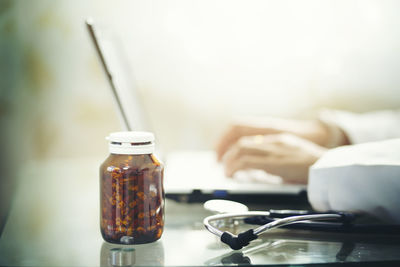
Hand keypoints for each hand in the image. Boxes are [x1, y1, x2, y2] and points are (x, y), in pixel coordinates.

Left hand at [216, 117, 346, 160]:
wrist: (329, 167)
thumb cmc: (313, 166)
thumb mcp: (292, 157)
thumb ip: (275, 159)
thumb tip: (257, 170)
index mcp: (278, 139)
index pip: (249, 139)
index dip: (234, 147)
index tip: (227, 156)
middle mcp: (274, 141)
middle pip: (242, 142)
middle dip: (227, 153)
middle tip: (221, 164)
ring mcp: (275, 150)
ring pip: (242, 149)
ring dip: (230, 161)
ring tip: (226, 171)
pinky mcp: (275, 161)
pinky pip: (249, 161)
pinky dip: (236, 167)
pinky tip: (232, 174)